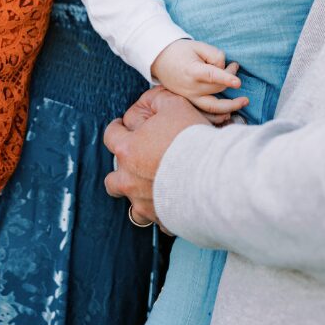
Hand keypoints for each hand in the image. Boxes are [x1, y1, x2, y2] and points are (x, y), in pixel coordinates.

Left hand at [103, 86, 207, 223]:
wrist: (213, 173)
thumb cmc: (192, 137)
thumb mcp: (175, 106)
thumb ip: (158, 102)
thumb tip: (151, 102)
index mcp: (127, 151)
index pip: (111, 136)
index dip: (116, 129)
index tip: (122, 128)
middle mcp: (129, 180)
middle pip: (112, 179)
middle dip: (122, 170)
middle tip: (138, 162)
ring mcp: (144, 203)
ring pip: (131, 206)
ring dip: (138, 198)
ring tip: (153, 191)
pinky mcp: (162, 219)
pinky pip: (158, 222)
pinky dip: (164, 214)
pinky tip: (175, 207)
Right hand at [150, 40, 248, 118]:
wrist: (160, 60)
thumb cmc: (181, 51)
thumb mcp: (198, 46)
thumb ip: (215, 55)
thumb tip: (226, 69)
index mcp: (192, 71)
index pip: (211, 76)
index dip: (225, 78)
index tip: (238, 82)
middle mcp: (190, 88)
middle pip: (217, 88)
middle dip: (230, 78)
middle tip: (234, 66)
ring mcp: (190, 97)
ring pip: (213, 107)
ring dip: (231, 106)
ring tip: (245, 101)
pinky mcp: (190, 101)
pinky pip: (206, 112)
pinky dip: (218, 115)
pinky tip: (230, 112)